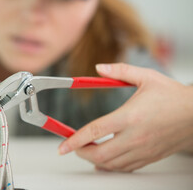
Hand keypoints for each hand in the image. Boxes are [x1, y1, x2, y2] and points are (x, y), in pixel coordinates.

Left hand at [58, 63, 192, 171]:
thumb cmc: (172, 96)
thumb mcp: (146, 76)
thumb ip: (119, 70)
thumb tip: (98, 68)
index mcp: (130, 116)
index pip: (96, 131)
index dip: (75, 140)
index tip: (62, 146)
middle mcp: (135, 136)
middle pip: (100, 154)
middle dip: (81, 152)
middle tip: (73, 146)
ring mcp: (143, 149)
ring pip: (111, 164)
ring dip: (93, 160)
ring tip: (85, 151)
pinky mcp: (149, 157)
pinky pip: (125, 167)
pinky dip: (110, 166)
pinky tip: (103, 161)